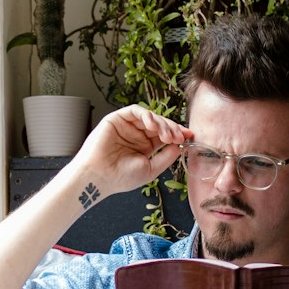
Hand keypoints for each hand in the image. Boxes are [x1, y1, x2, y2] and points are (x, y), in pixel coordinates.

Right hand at [73, 105, 192, 196]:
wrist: (99, 177)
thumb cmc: (120, 177)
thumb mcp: (150, 169)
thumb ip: (166, 157)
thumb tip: (180, 145)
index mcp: (144, 147)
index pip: (164, 136)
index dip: (177, 134)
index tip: (189, 136)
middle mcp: (136, 135)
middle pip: (160, 124)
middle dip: (172, 129)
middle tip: (179, 136)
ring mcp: (127, 127)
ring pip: (150, 117)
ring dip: (162, 123)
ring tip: (166, 135)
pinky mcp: (116, 119)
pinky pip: (135, 111)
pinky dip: (146, 115)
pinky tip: (153, 125)